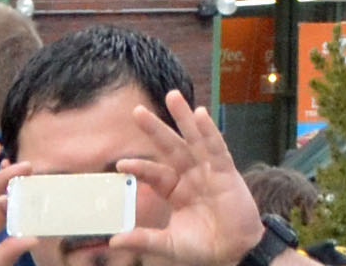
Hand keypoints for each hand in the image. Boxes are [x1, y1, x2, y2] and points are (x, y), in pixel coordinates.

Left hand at [107, 91, 265, 265]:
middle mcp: (190, 175)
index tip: (120, 164)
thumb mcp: (168, 244)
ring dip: (183, 117)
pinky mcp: (226, 171)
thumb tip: (113, 240)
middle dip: (155, 129)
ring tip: (172, 95)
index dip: (140, 168)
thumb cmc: (202, 246)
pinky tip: (200, 114)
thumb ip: (143, 239)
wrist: (232, 251)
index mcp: (175, 191)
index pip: (154, 174)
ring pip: (193, 139)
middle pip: (170, 147)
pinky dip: (208, 131)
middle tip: (137, 111)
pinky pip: (216, 147)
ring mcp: (208, 170)